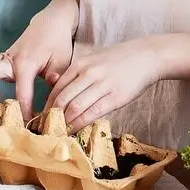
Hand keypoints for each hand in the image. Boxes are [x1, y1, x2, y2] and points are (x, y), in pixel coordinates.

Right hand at [0, 0, 77, 117]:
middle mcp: (9, 60)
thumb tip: (53, 100)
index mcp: (25, 63)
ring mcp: (3, 58)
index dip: (23, 111)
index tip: (27, 125)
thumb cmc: (58, 42)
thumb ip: (56, 81)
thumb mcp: (63, 62)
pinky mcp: (1, 58)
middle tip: (1, 104)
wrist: (52, 21)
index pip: (20, 94)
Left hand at [45, 38, 164, 130]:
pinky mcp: (115, 97)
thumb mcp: (94, 61)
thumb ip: (77, 75)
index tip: (43, 119)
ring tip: (60, 133)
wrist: (146, 56)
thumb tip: (60, 95)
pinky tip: (76, 130)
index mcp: (80, 64)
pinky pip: (93, 113)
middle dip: (53, 118)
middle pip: (62, 100)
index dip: (47, 107)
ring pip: (75, 108)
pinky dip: (81, 124)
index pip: (56, 89)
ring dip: (65, 123)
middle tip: (48, 130)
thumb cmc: (118, 60)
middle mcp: (88, 74)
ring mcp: (102, 85)